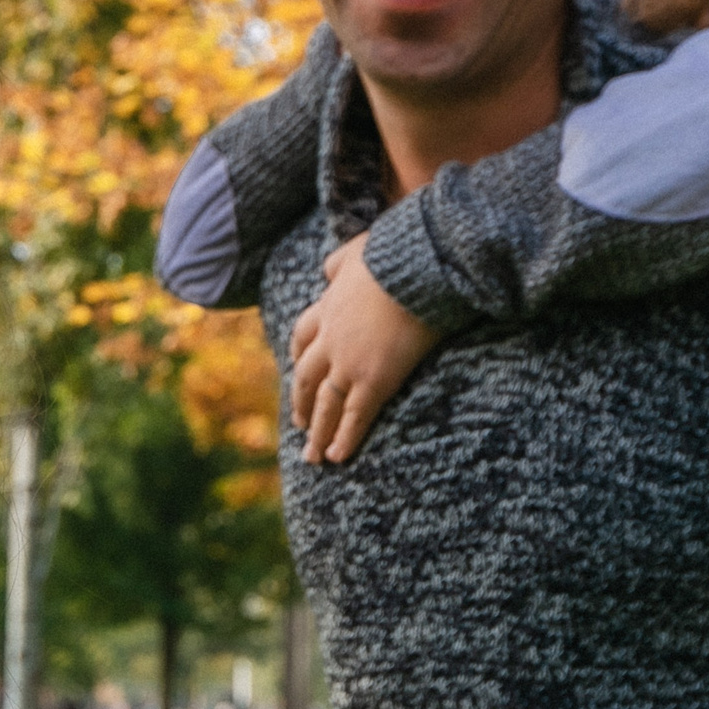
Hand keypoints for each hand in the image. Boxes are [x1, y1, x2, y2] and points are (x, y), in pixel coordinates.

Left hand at [289, 233, 438, 463]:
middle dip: (301, 402)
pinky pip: (355, 416)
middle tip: (298, 424)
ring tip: (313, 456)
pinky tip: (338, 457)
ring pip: (325, 404)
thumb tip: (327, 270)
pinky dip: (345, 438)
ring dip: (317, 432)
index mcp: (326, 309)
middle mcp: (330, 341)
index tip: (295, 369)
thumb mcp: (354, 251)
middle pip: (305, 378)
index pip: (302, 337)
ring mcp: (348, 363)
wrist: (412, 270)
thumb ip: (338, 263)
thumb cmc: (392, 256)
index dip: (298, 356)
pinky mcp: (374, 380)